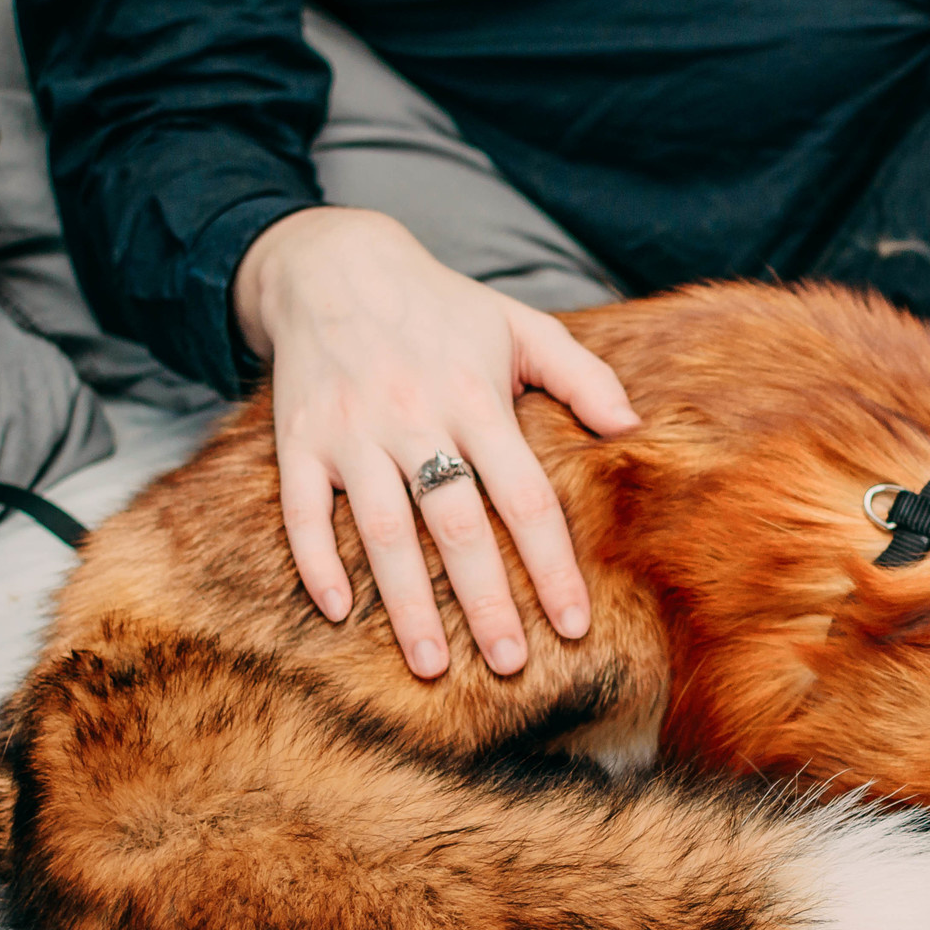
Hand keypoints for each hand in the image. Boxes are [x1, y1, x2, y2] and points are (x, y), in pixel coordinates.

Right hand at [233, 207, 639, 678]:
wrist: (331, 264)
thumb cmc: (441, 307)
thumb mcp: (520, 325)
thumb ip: (582, 375)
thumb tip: (633, 429)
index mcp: (475, 399)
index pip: (524, 496)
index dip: (551, 564)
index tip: (573, 623)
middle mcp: (413, 419)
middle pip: (454, 525)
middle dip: (484, 601)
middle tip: (508, 664)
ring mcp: (351, 432)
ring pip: (381, 530)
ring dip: (405, 602)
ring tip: (430, 665)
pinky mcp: (297, 438)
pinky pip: (302, 509)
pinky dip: (315, 561)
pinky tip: (338, 611)